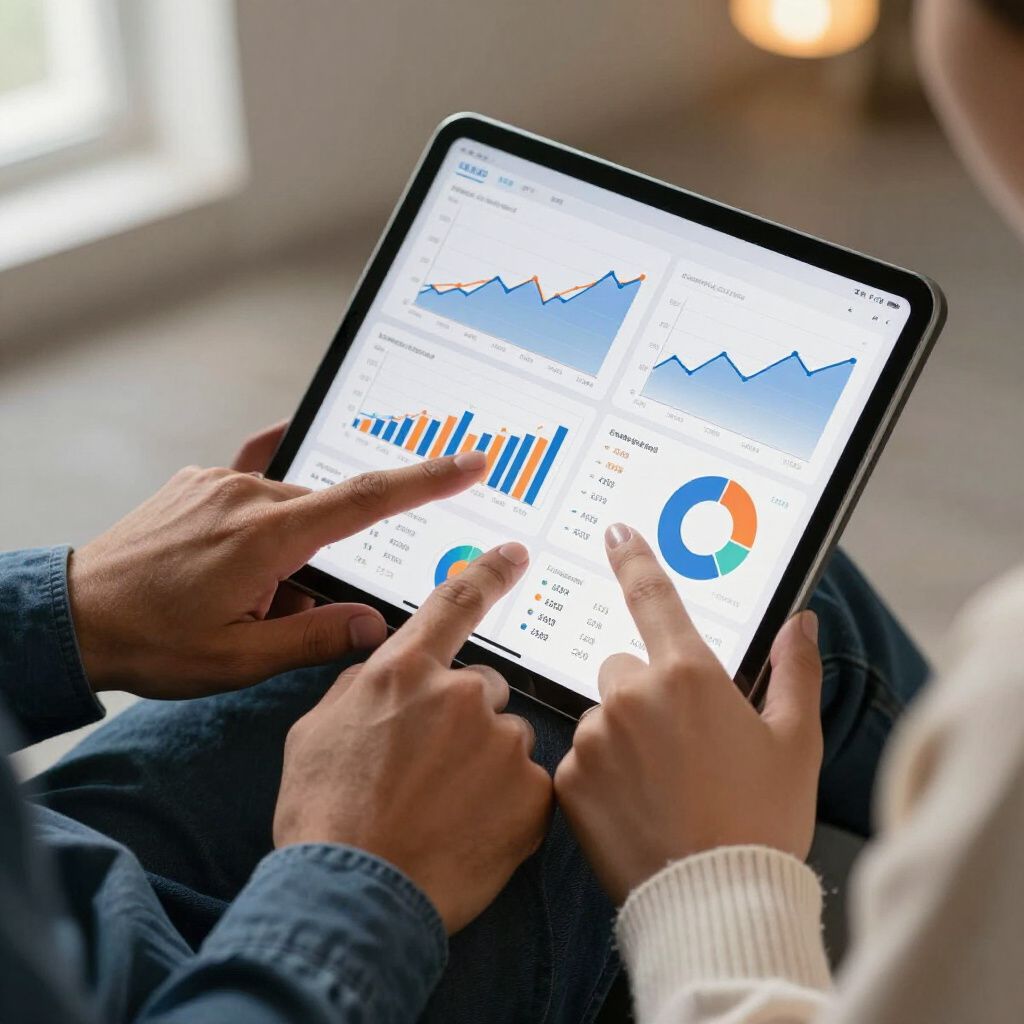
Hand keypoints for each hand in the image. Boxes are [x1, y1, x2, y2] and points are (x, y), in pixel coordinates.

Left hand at [68, 446, 489, 696]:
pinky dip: (262, 515)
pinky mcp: (199, 480)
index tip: (469, 462)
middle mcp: (248, 495)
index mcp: (268, 537)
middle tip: (275, 609)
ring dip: (285, 547)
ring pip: (289, 506)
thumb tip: (376, 626)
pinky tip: (238, 545)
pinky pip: (253, 485)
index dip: (427, 479)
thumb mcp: (240, 660)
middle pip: (326, 514)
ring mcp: (220, 482)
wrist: (72, 616)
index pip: (368, 500)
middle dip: (320, 559)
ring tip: (233, 594)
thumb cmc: (152, 643)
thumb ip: (316, 639)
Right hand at [274, 541, 552, 933]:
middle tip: (432, 768)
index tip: (515, 554)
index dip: (488, 573)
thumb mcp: (317, 730)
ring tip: (445, 808)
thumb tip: (383, 661)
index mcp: (406, 671)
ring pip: (507, 739)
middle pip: (485, 688)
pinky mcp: (533, 794)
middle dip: (466, 718)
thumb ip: (361, 683)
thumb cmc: (324, 813)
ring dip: (486, 763)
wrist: (355, 894)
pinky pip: (529, 784)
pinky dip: (507, 803)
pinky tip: (470, 829)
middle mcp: (462, 694)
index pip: (456, 602)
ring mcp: (502, 743)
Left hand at [554, 524, 822, 904]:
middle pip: (624, 668)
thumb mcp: (794, 742)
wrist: (716, 901)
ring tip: (660, 787)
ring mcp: (595, 736)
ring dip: (622, 737)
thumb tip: (800, 622)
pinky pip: (580, 759)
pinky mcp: (569, 778)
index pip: (652, 597)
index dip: (632, 558)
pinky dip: (601, 776)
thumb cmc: (763, 819)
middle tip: (677, 744)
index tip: (615, 532)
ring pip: (602, 716)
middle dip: (644, 692)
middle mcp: (633, 693)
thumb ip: (794, 671)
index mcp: (689, 674)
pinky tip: (634, 807)